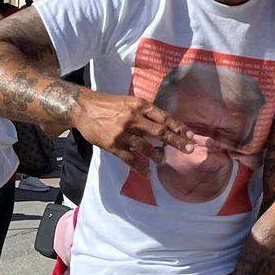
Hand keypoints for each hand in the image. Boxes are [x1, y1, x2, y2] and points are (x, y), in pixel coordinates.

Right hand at [74, 91, 199, 173]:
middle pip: (160, 132)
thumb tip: (162, 124)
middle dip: (176, 141)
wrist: (84, 108)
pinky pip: (130, 158)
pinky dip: (140, 167)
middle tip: (189, 149)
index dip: (178, 127)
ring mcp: (124, 133)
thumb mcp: (128, 102)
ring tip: (164, 161)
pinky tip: (147, 172)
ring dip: (157, 155)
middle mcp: (134, 118)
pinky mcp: (113, 145)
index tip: (190, 135)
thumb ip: (144, 112)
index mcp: (139, 106)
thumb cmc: (108, 104)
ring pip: (146, 147)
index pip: (164, 117)